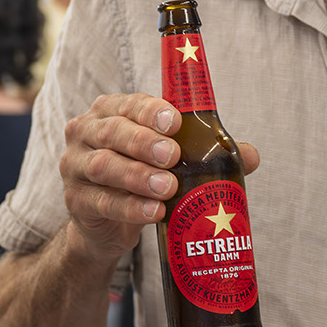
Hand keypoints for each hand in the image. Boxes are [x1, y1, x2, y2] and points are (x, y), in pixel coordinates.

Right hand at [59, 94, 259, 262]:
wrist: (106, 222)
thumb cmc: (141, 176)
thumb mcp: (170, 160)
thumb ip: (207, 153)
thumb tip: (251, 156)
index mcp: (109, 111)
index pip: (129, 104)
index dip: (150, 111)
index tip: (174, 122)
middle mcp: (86, 132)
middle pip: (112, 132)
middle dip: (144, 142)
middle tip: (172, 156)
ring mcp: (75, 167)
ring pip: (103, 167)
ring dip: (138, 176)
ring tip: (168, 187)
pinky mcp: (75, 200)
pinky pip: (102, 202)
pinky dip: (129, 207)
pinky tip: (154, 212)